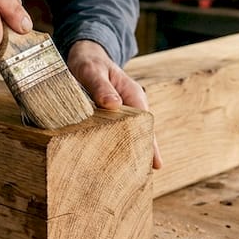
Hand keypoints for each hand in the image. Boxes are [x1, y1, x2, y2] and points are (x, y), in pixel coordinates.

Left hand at [66, 40, 162, 169]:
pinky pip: (112, 137)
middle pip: (140, 136)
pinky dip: (112, 149)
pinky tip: (108, 167)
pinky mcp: (106, 121)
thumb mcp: (92, 70)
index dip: (151, 145)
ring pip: (127, 138)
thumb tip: (113, 105)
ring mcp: (118, 116)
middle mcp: (129, 108)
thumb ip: (100, 86)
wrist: (83, 56)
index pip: (146, 125)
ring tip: (126, 181)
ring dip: (127, 155)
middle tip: (140, 181)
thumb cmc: (89, 62)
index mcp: (133, 96)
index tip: (156, 165)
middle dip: (142, 156)